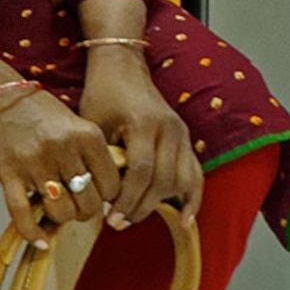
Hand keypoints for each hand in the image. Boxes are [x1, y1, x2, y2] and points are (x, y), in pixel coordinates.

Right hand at [0, 83, 123, 245]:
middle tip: (78, 205)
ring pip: (60, 212)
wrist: (0, 94)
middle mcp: (64, 148)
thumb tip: (109, 195)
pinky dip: (33, 233)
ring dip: (62, 219)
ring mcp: (35, 162)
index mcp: (87, 135)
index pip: (112, 185)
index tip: (100, 196)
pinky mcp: (9, 173)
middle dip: (85, 212)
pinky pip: (23, 214)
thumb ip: (93, 155)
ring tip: (59, 210)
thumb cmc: (42, 111)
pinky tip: (41, 241)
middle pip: (88, 204)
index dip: (109, 198)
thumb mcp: (78, 124)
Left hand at [78, 53, 204, 230]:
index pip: (141, 171)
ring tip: (134, 217)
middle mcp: (169, 128)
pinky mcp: (186, 139)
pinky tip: (185, 220)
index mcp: (145, 123)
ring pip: (180, 180)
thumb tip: (99, 199)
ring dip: (159, 204)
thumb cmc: (102, 94)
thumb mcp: (94, 124)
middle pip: (162, 180)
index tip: (111, 218)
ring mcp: (182, 133)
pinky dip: (192, 198)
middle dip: (140, 207)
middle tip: (118, 223)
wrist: (122, 67)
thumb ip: (101, 159)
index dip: (127, 199)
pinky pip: (196, 174)